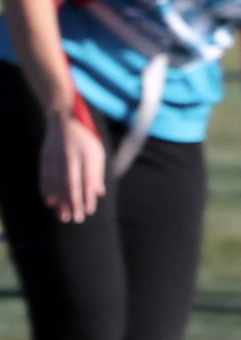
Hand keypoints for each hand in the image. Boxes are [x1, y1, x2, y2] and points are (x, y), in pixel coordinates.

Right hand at [41, 102, 102, 223]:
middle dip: (73, 203)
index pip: (87, 180)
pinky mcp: (44, 157)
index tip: (88, 211)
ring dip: (59, 201)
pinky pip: (44, 176)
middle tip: (76, 219)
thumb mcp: (97, 153)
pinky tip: (50, 202)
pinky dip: (46, 190)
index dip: (87, 196)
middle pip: (71, 184)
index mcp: (86, 155)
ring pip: (56, 183)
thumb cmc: (86, 140)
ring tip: (63, 216)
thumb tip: (98, 194)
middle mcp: (69, 156)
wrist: (63, 120)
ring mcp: (55, 157)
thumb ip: (97, 173)